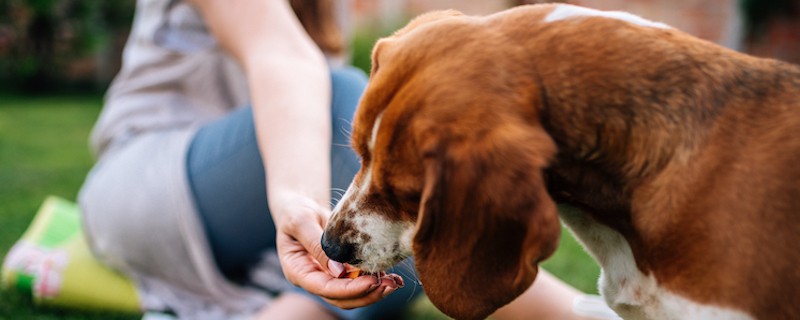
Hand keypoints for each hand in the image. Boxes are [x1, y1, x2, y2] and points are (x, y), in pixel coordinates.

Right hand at [273, 199, 401, 308]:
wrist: (300, 207)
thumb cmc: (296, 211)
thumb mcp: (301, 221)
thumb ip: (316, 244)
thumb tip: (338, 271)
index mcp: (298, 271)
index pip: (325, 289)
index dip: (349, 289)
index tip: (372, 281)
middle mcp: (313, 279)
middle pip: (341, 298)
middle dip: (367, 294)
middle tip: (390, 285)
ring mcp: (327, 277)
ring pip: (351, 295)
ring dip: (374, 291)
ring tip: (395, 282)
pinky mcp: (340, 271)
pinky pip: (357, 282)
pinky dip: (374, 281)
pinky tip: (391, 275)